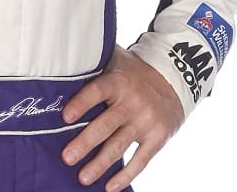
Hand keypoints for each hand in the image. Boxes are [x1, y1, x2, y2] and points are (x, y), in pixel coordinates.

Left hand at [60, 45, 183, 191]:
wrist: (174, 81)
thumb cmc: (133, 73)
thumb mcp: (118, 60)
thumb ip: (95, 61)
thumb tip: (62, 58)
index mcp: (118, 81)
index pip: (97, 91)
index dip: (81, 103)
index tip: (64, 117)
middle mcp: (132, 101)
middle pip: (106, 124)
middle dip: (85, 142)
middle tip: (67, 157)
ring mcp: (146, 121)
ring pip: (120, 145)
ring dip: (100, 164)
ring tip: (83, 177)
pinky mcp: (158, 137)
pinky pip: (141, 160)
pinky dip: (126, 175)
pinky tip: (110, 187)